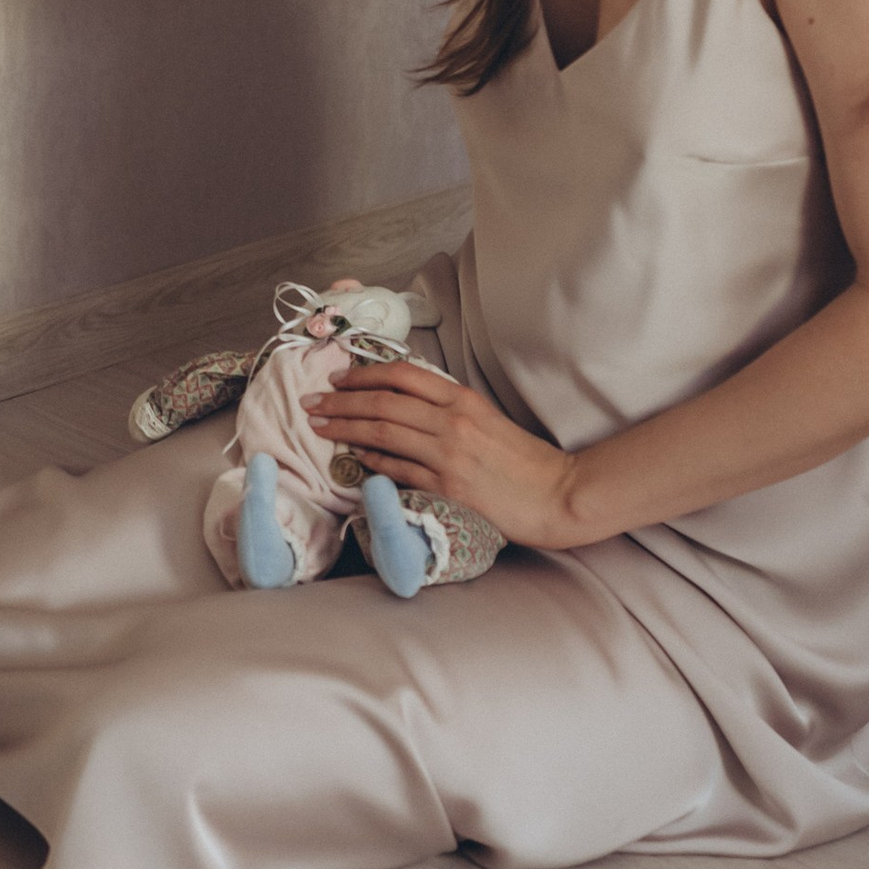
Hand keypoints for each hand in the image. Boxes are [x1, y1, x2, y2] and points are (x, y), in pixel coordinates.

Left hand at [304, 360, 593, 550]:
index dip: (364, 374)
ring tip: (319, 425)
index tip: (338, 377)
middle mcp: (452, 422)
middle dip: (340, 400)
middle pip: (383, 402)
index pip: (401, 375)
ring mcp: (448, 455)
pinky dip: (370, 460)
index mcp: (463, 399)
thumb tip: (403, 399)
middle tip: (312, 401)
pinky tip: (352, 456)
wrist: (556, 495)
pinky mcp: (447, 487)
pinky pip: (397, 469)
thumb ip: (447, 407)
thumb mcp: (487, 417)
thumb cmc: (522, 460)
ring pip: (383, 432)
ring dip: (344, 427)